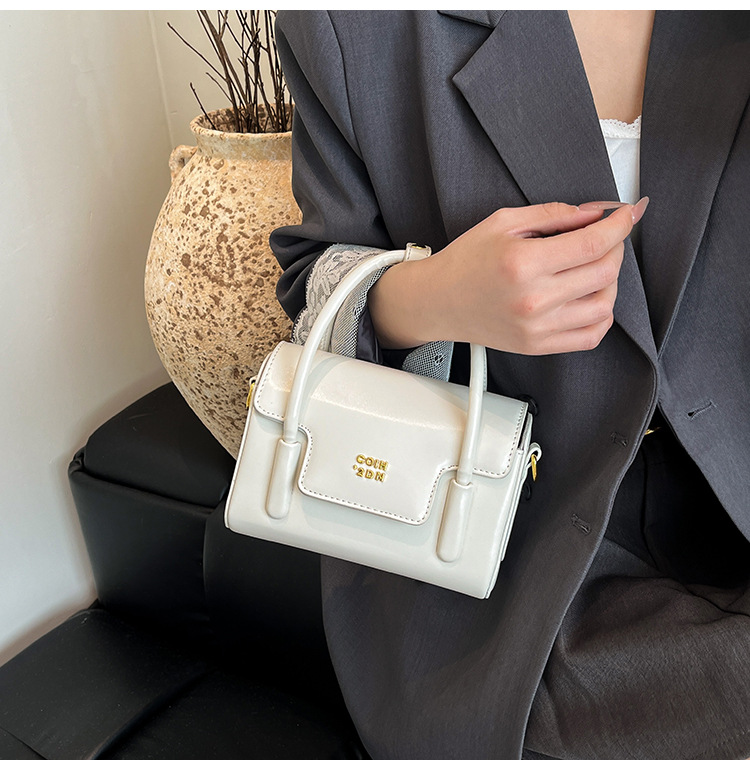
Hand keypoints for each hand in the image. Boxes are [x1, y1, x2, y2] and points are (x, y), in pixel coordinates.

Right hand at [369, 199, 647, 354]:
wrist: (439, 301)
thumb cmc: (466, 261)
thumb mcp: (503, 222)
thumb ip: (553, 214)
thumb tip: (595, 213)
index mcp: (523, 263)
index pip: (593, 244)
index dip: (620, 225)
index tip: (628, 214)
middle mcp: (533, 299)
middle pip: (605, 272)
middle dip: (615, 247)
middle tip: (605, 237)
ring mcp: (537, 327)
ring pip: (605, 305)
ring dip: (611, 282)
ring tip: (593, 268)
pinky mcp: (538, 346)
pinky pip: (591, 336)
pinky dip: (602, 315)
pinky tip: (589, 298)